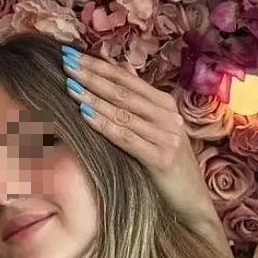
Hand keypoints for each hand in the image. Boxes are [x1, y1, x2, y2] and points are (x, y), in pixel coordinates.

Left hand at [61, 46, 230, 256]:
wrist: (192, 203)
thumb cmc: (166, 166)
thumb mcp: (154, 130)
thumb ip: (138, 103)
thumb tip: (120, 69)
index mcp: (164, 105)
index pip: (126, 79)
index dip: (98, 65)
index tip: (71, 54)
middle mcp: (168, 116)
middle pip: (122, 91)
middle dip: (91, 75)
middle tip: (65, 62)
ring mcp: (167, 136)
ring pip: (122, 111)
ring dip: (93, 96)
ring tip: (69, 85)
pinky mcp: (161, 158)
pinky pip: (126, 137)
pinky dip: (103, 124)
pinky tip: (83, 114)